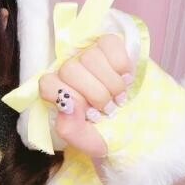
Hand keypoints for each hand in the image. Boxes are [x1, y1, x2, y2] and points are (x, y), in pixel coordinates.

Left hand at [38, 34, 134, 156]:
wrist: (136, 129)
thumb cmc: (106, 134)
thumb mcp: (86, 141)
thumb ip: (69, 128)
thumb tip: (66, 104)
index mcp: (57, 93)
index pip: (48, 83)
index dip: (71, 98)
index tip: (88, 114)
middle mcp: (68, 70)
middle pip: (70, 69)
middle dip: (95, 94)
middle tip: (109, 109)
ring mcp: (88, 55)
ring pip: (90, 57)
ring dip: (111, 84)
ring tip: (119, 98)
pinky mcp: (109, 45)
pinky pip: (110, 43)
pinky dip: (122, 65)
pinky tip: (126, 79)